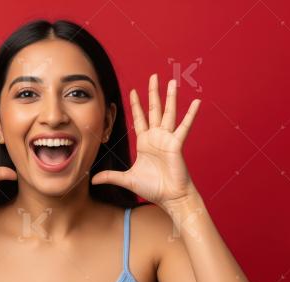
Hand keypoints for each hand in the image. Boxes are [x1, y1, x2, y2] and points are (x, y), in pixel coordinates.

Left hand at [91, 73, 201, 209]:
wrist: (169, 197)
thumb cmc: (153, 188)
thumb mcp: (127, 180)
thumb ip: (111, 176)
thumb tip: (93, 179)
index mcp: (145, 142)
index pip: (139, 119)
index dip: (136, 105)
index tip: (133, 91)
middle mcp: (156, 137)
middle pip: (154, 110)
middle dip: (153, 93)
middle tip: (154, 76)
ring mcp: (168, 139)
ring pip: (169, 113)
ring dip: (170, 97)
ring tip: (173, 82)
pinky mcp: (177, 144)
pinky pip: (184, 127)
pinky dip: (190, 114)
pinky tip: (196, 102)